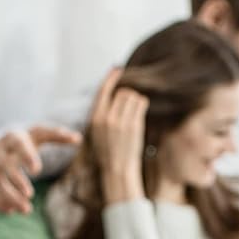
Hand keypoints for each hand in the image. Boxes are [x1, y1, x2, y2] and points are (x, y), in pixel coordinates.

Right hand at [0, 125, 80, 214]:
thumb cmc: (14, 143)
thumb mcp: (32, 135)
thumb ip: (55, 135)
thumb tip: (78, 138)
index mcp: (11, 137)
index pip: (17, 142)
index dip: (26, 155)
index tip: (37, 170)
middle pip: (3, 164)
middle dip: (16, 180)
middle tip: (30, 194)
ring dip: (9, 196)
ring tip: (27, 210)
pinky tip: (11, 211)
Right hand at [87, 68, 147, 202]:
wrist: (118, 169)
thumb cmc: (109, 150)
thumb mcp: (98, 131)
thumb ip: (103, 113)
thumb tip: (115, 93)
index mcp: (95, 118)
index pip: (103, 91)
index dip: (111, 78)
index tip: (117, 69)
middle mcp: (107, 118)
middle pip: (121, 92)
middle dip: (128, 95)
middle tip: (129, 105)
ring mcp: (120, 122)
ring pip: (132, 96)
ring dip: (136, 100)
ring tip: (134, 111)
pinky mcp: (134, 125)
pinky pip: (141, 103)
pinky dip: (143, 104)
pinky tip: (141, 111)